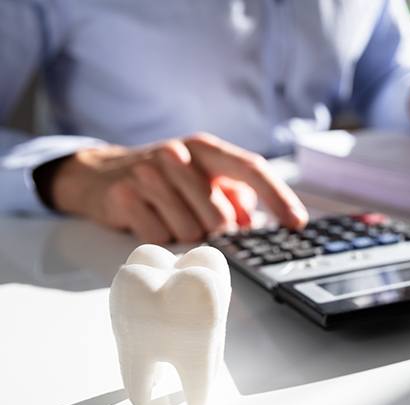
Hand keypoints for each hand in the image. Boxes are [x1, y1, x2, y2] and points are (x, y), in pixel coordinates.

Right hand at [51, 133, 307, 242]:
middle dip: (216, 232)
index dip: (278, 197)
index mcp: (205, 148)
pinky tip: (149, 219)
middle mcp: (178, 155)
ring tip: (168, 215)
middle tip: (198, 223)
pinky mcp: (124, 196)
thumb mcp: (201, 177)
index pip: (251, 168)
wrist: (100, 174)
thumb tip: (253, 224)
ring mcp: (148, 174)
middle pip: (220, 217)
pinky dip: (160, 238)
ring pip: (190, 232)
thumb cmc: (164, 180)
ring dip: (185, 235)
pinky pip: (160, 238)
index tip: (297, 223)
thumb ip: (233, 195)